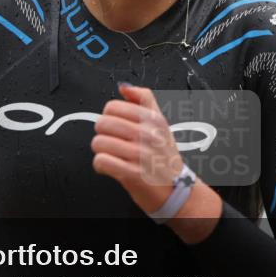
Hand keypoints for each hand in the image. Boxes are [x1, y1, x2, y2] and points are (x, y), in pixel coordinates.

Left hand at [92, 83, 222, 242]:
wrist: (176, 189)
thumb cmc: (164, 157)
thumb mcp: (160, 123)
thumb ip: (143, 100)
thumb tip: (124, 87)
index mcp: (154, 119)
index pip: (113, 106)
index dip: (108, 116)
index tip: (115, 126)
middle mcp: (149, 135)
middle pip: (103, 123)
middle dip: (103, 134)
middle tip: (113, 142)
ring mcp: (141, 155)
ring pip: (99, 142)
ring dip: (101, 151)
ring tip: (113, 155)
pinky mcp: (133, 174)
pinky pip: (101, 161)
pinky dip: (101, 165)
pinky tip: (110, 166)